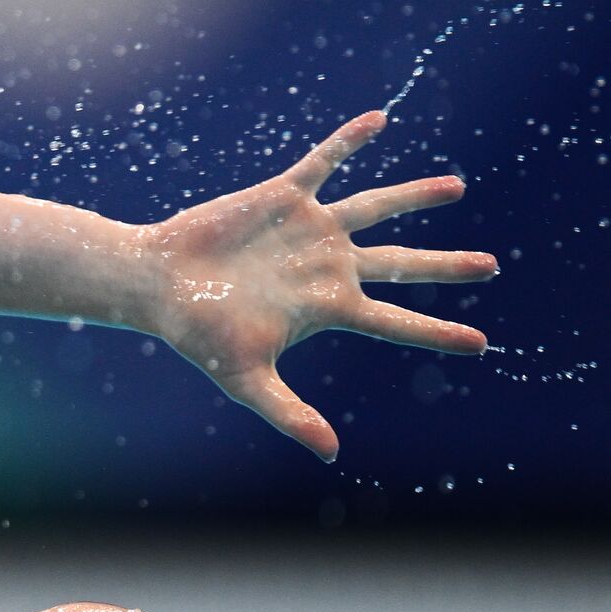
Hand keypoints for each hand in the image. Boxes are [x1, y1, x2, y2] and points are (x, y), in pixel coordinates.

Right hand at [145, 110, 496, 461]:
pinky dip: (350, 140)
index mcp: (327, 307)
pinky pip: (325, 162)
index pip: (396, 321)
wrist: (158, 284)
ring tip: (457, 188)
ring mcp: (309, 229)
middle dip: (446, 265)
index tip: (480, 344)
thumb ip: (290, 414)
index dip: (437, 333)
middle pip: (401, 263)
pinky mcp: (284, 196)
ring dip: (415, 196)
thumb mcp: (246, 380)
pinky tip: (380, 120)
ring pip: (376, 208)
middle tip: (491, 266)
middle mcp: (327, 266)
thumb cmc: (198, 335)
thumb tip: (331, 453)